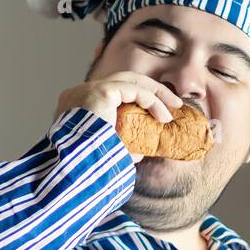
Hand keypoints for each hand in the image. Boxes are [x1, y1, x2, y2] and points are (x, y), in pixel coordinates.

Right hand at [53, 71, 184, 161]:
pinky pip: (134, 90)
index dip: (136, 99)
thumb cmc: (87, 168)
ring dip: (155, 93)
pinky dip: (152, 100)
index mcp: (76, 108)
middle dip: (150, 90)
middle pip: (121, 81)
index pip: (111, 94)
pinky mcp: (101, 92)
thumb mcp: (106, 154)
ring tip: (174, 108)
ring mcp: (88, 90)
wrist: (75, 169)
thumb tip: (139, 153)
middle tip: (173, 105)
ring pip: (129, 80)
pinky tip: (164, 116)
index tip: (156, 114)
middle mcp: (79, 94)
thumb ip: (119, 148)